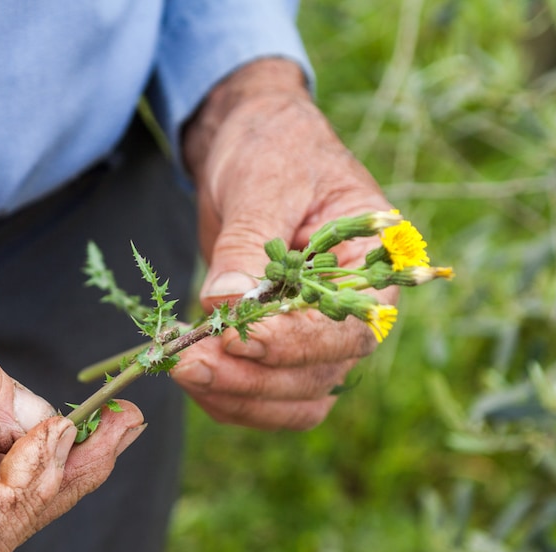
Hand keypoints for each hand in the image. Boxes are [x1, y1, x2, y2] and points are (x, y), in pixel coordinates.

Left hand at [175, 58, 397, 429]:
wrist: (250, 145)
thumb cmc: (274, 151)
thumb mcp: (264, 183)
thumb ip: (248, 243)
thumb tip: (225, 300)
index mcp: (374, 269)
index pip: (348, 330)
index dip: (294, 344)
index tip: (240, 339)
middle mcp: (350, 315)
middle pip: (318, 378)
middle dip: (253, 378)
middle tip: (190, 362)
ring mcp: (313, 339)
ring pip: (291, 400)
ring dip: (236, 396)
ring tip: (182, 367)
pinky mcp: (275, 350)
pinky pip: (260, 396)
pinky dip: (224, 396)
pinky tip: (187, 371)